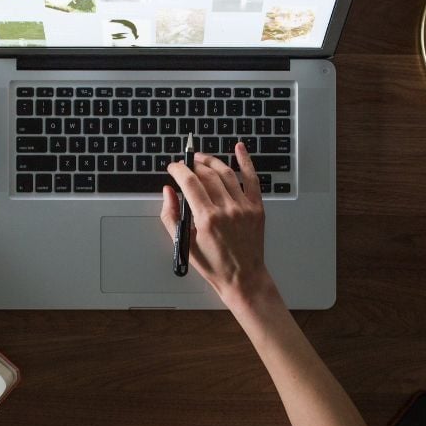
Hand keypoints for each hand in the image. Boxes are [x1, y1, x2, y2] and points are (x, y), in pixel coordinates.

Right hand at [161, 142, 274, 306]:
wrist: (243, 278)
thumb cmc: (214, 265)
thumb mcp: (184, 243)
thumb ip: (171, 215)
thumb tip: (168, 191)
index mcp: (207, 219)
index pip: (189, 182)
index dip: (179, 170)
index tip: (173, 167)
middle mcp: (227, 210)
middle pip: (207, 175)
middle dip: (192, 165)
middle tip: (185, 164)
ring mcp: (244, 207)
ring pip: (226, 173)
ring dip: (211, 161)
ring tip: (201, 158)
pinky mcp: (257, 208)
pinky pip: (252, 179)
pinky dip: (246, 161)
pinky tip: (240, 148)